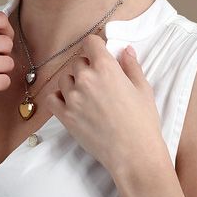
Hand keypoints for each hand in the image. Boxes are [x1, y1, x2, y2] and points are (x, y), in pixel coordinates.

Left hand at [44, 35, 168, 180]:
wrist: (134, 154)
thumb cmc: (143, 122)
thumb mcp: (143, 89)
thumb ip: (132, 66)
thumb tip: (126, 50)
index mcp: (106, 67)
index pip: (90, 42)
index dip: (95, 47)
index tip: (99, 55)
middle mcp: (85, 79)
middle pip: (78, 62)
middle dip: (87, 68)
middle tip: (100, 82)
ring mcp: (72, 98)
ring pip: (65, 79)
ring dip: (74, 83)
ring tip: (88, 96)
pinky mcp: (65, 116)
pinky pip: (52, 98)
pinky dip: (59, 98)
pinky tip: (72, 104)